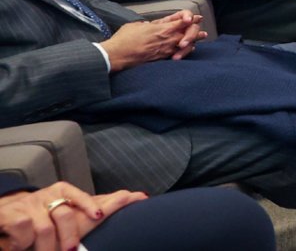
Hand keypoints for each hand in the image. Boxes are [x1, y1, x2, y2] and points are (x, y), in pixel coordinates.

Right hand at [0, 181, 142, 250]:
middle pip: (64, 216)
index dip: (89, 205)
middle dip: (69, 236)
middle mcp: (47, 196)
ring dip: (47, 246)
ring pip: (44, 228)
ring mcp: (29, 205)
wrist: (7, 215)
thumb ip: (99, 204)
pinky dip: (23, 241)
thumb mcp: (72, 210)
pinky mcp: (10, 214)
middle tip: (69, 250)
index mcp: (63, 192)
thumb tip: (139, 195)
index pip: (78, 196)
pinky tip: (23, 246)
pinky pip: (22, 227)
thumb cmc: (46, 214)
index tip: (99, 215)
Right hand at [100, 11, 206, 70]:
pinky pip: (179, 53)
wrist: (119, 55)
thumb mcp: (137, 25)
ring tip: (201, 37)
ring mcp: (167, 49)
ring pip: (188, 44)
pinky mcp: (164, 58)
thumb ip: (148, 24)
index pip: (183, 20)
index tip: (193, 18)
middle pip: (189, 32)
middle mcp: (169, 38)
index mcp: (163, 27)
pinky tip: (189, 48)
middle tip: (201, 30)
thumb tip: (151, 24)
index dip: (190, 17)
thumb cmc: (125, 38)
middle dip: (196, 30)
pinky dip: (186, 50)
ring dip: (195, 40)